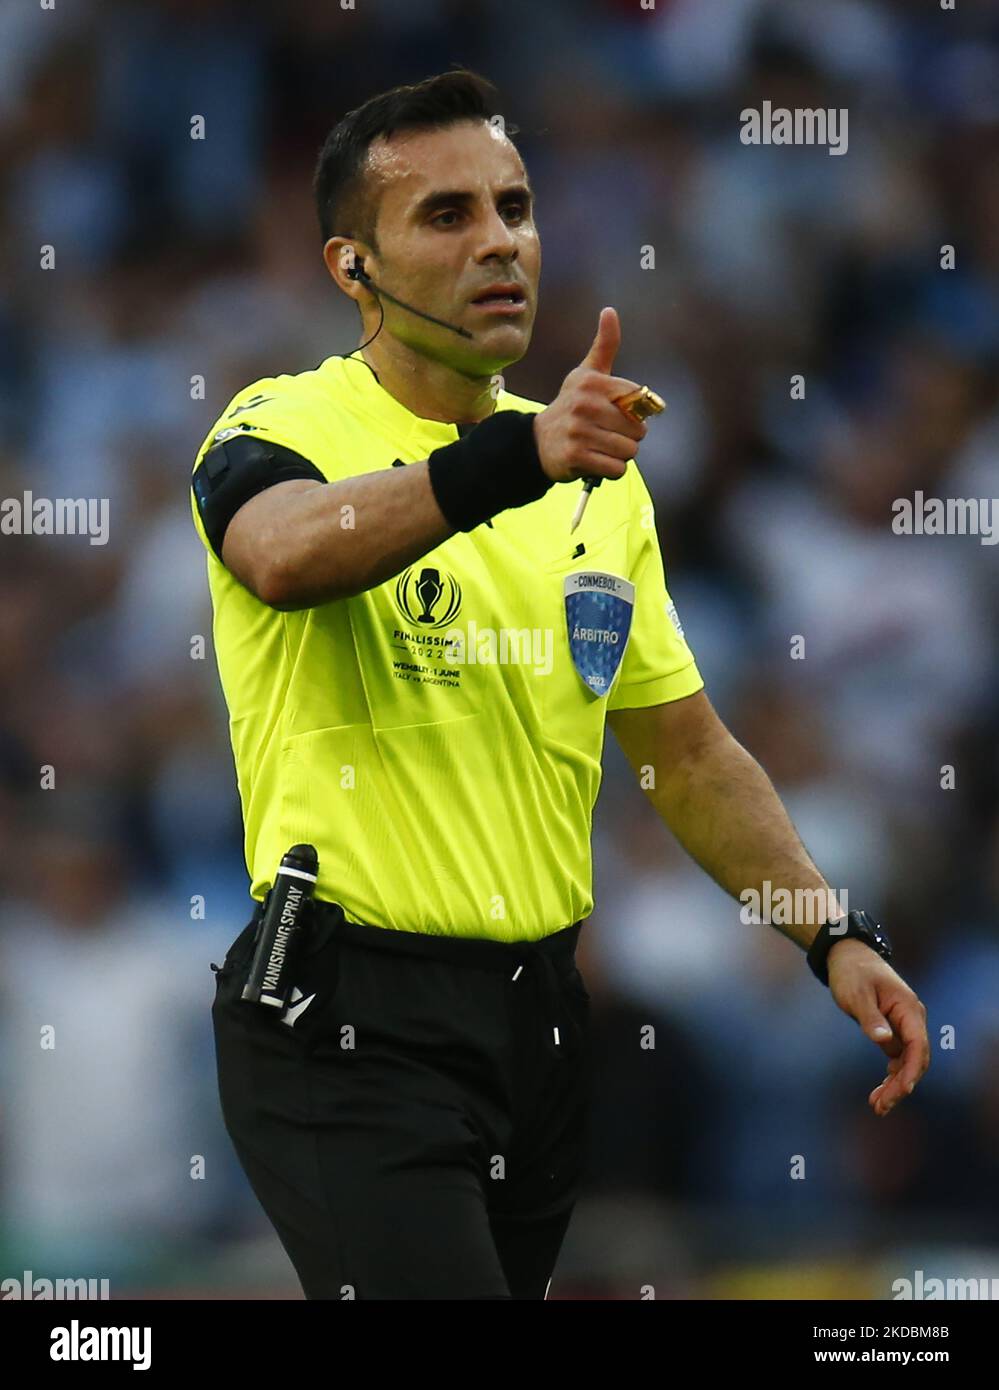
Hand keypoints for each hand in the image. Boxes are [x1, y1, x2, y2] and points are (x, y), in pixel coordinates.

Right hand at [532, 307, 647, 483]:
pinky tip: (595, 461)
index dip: (635, 412)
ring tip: (601, 447)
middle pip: (638, 430)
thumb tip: (609, 311)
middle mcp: (584, 404)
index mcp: (592, 382)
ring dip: (620, 455)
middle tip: (607, 434)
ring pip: (628, 451)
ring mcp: (578, 431)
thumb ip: (604, 345)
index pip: (639, 400)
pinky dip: (611, 470)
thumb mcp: (585, 373)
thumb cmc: (571, 406)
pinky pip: (615, 469)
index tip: (617, 412)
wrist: (538, 441)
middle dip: (629, 437)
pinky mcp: (575, 456)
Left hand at [827, 938, 929, 1116]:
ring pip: (907, 1062)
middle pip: (915, 1059)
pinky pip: (897, 1058)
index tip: (902, 1090)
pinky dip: (890, 1075)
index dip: (912, 1070)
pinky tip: (880, 1092)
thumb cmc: (852, 973)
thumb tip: (884, 1040)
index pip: (918, 1045)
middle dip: (900, 1085)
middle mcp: (911, 1019)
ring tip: (877, 1105)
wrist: (847, 957)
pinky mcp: (893, 1031)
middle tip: (880, 1106)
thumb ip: (870, 1018)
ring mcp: (904, 1026)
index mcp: (908, 1009)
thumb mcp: (857, 994)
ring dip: (895, 1084)